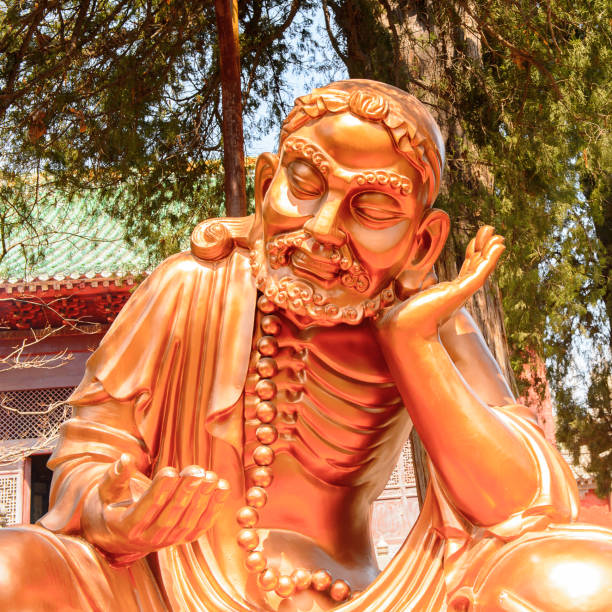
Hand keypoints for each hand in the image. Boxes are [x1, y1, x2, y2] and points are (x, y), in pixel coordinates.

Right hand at [82, 454, 229, 562]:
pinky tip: (222, 487)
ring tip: (211, 477)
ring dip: (202, 500)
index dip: (159, 491)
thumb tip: (125, 459)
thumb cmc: (111, 504)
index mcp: (126, 527)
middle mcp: (147, 540)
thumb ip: (115, 476)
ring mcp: (167, 542)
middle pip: (169, 517)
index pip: (145, 510)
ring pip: (187, 523)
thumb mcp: (106, 490)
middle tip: (196, 471)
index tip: (171, 471)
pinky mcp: (182, 539)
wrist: (117, 532)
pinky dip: (214, 508)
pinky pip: (201, 526)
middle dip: (185, 493)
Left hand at [377, 226, 504, 339]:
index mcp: (442, 293)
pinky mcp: (460, 292)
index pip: (462, 271)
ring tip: (499, 234)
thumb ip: (400, 286)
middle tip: (491, 230)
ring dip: (489, 250)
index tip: (475, 239)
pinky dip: (490, 259)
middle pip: (474, 266)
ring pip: (480, 268)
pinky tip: (499, 246)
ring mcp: (458, 293)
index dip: (470, 254)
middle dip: (482, 247)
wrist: (399, 332)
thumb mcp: (399, 295)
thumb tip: (390, 279)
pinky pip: (479, 273)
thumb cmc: (396, 320)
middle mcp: (453, 293)